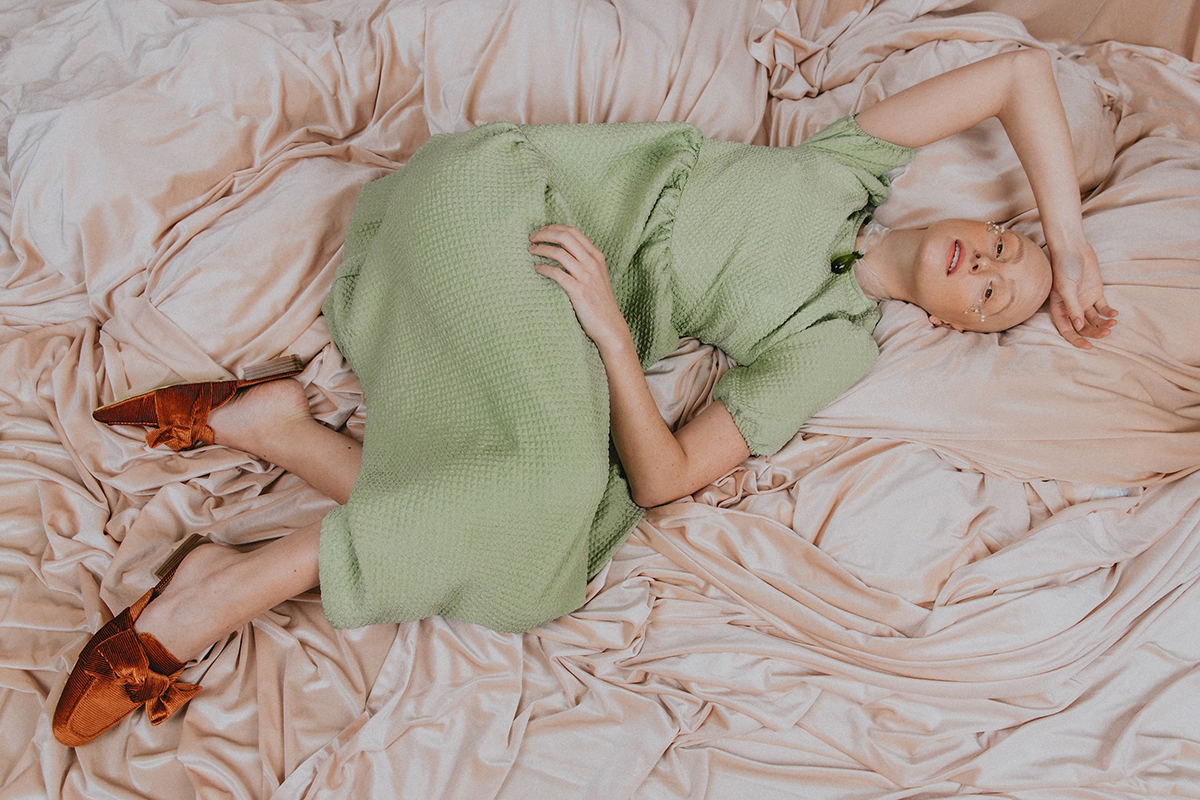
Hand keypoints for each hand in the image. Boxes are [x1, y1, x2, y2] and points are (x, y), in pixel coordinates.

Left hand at [529, 225, 630, 351]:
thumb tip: (562, 250)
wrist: (609, 325)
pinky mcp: (578, 291)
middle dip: (545, 234)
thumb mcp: (596, 276)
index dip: (554, 228)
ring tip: (531, 250)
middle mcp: (592, 263)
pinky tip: (537, 269)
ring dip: (541, 249)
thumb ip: (584, 261)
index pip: (573, 232)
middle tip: (532, 238)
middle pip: (565, 237)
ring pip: (559, 252)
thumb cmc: (599, 301)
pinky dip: (544, 268)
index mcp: (596, 256)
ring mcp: (586, 276)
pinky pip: (557, 273)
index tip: (541, 231)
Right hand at [1047, 239, 1117, 349]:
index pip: (1067, 329)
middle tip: (1107, 332)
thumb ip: (1072, 307)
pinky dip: (1109, 312)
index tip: (1089, 346)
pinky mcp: (1095, 293)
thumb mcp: (1066, 288)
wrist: (1073, 248)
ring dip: (1103, 323)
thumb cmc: (1063, 266)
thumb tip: (1079, 326)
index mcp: (1059, 308)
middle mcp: (1072, 307)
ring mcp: (1084, 300)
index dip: (1077, 339)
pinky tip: (1114, 314)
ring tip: (1113, 323)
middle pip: (1083, 326)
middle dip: (1094, 331)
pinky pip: (1103, 307)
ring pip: (1094, 319)